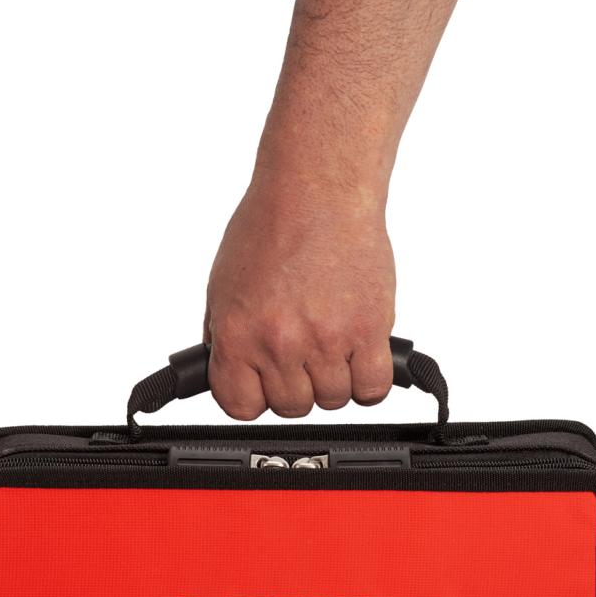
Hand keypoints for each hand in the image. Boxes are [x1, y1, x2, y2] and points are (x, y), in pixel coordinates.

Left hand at [204, 174, 395, 419]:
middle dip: (296, 386)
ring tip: (331, 346)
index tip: (262, 386)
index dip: (253, 397)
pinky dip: (367, 381)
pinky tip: (359, 358)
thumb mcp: (223, 284)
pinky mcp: (369, 330)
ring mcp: (327, 340)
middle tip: (302, 356)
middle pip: (291, 407)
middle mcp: (280, 342)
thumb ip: (225, 336)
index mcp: (237, 334)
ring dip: (333, 381)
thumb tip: (231, 374)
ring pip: (333, 401)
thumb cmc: (271, 226)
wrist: (318, 189)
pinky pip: (372, 389)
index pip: (240, 405)